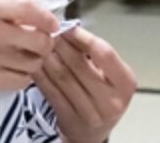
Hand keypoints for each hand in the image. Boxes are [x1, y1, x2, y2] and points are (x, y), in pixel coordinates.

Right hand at [0, 0, 57, 93]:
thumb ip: (19, 10)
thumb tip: (52, 22)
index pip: (29, 8)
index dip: (47, 18)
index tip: (52, 26)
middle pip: (40, 40)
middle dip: (45, 45)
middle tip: (39, 46)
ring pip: (34, 63)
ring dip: (34, 62)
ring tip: (21, 58)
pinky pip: (23, 80)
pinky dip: (23, 77)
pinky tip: (11, 70)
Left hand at [33, 27, 136, 142]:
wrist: (93, 134)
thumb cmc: (102, 96)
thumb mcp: (110, 75)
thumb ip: (95, 55)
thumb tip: (69, 28)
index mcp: (125, 83)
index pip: (103, 53)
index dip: (83, 38)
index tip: (67, 27)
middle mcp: (111, 100)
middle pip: (80, 64)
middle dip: (61, 44)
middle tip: (48, 31)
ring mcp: (90, 113)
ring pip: (62, 77)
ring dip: (47, 56)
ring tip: (38, 44)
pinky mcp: (69, 120)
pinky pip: (50, 91)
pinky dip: (40, 74)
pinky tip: (34, 63)